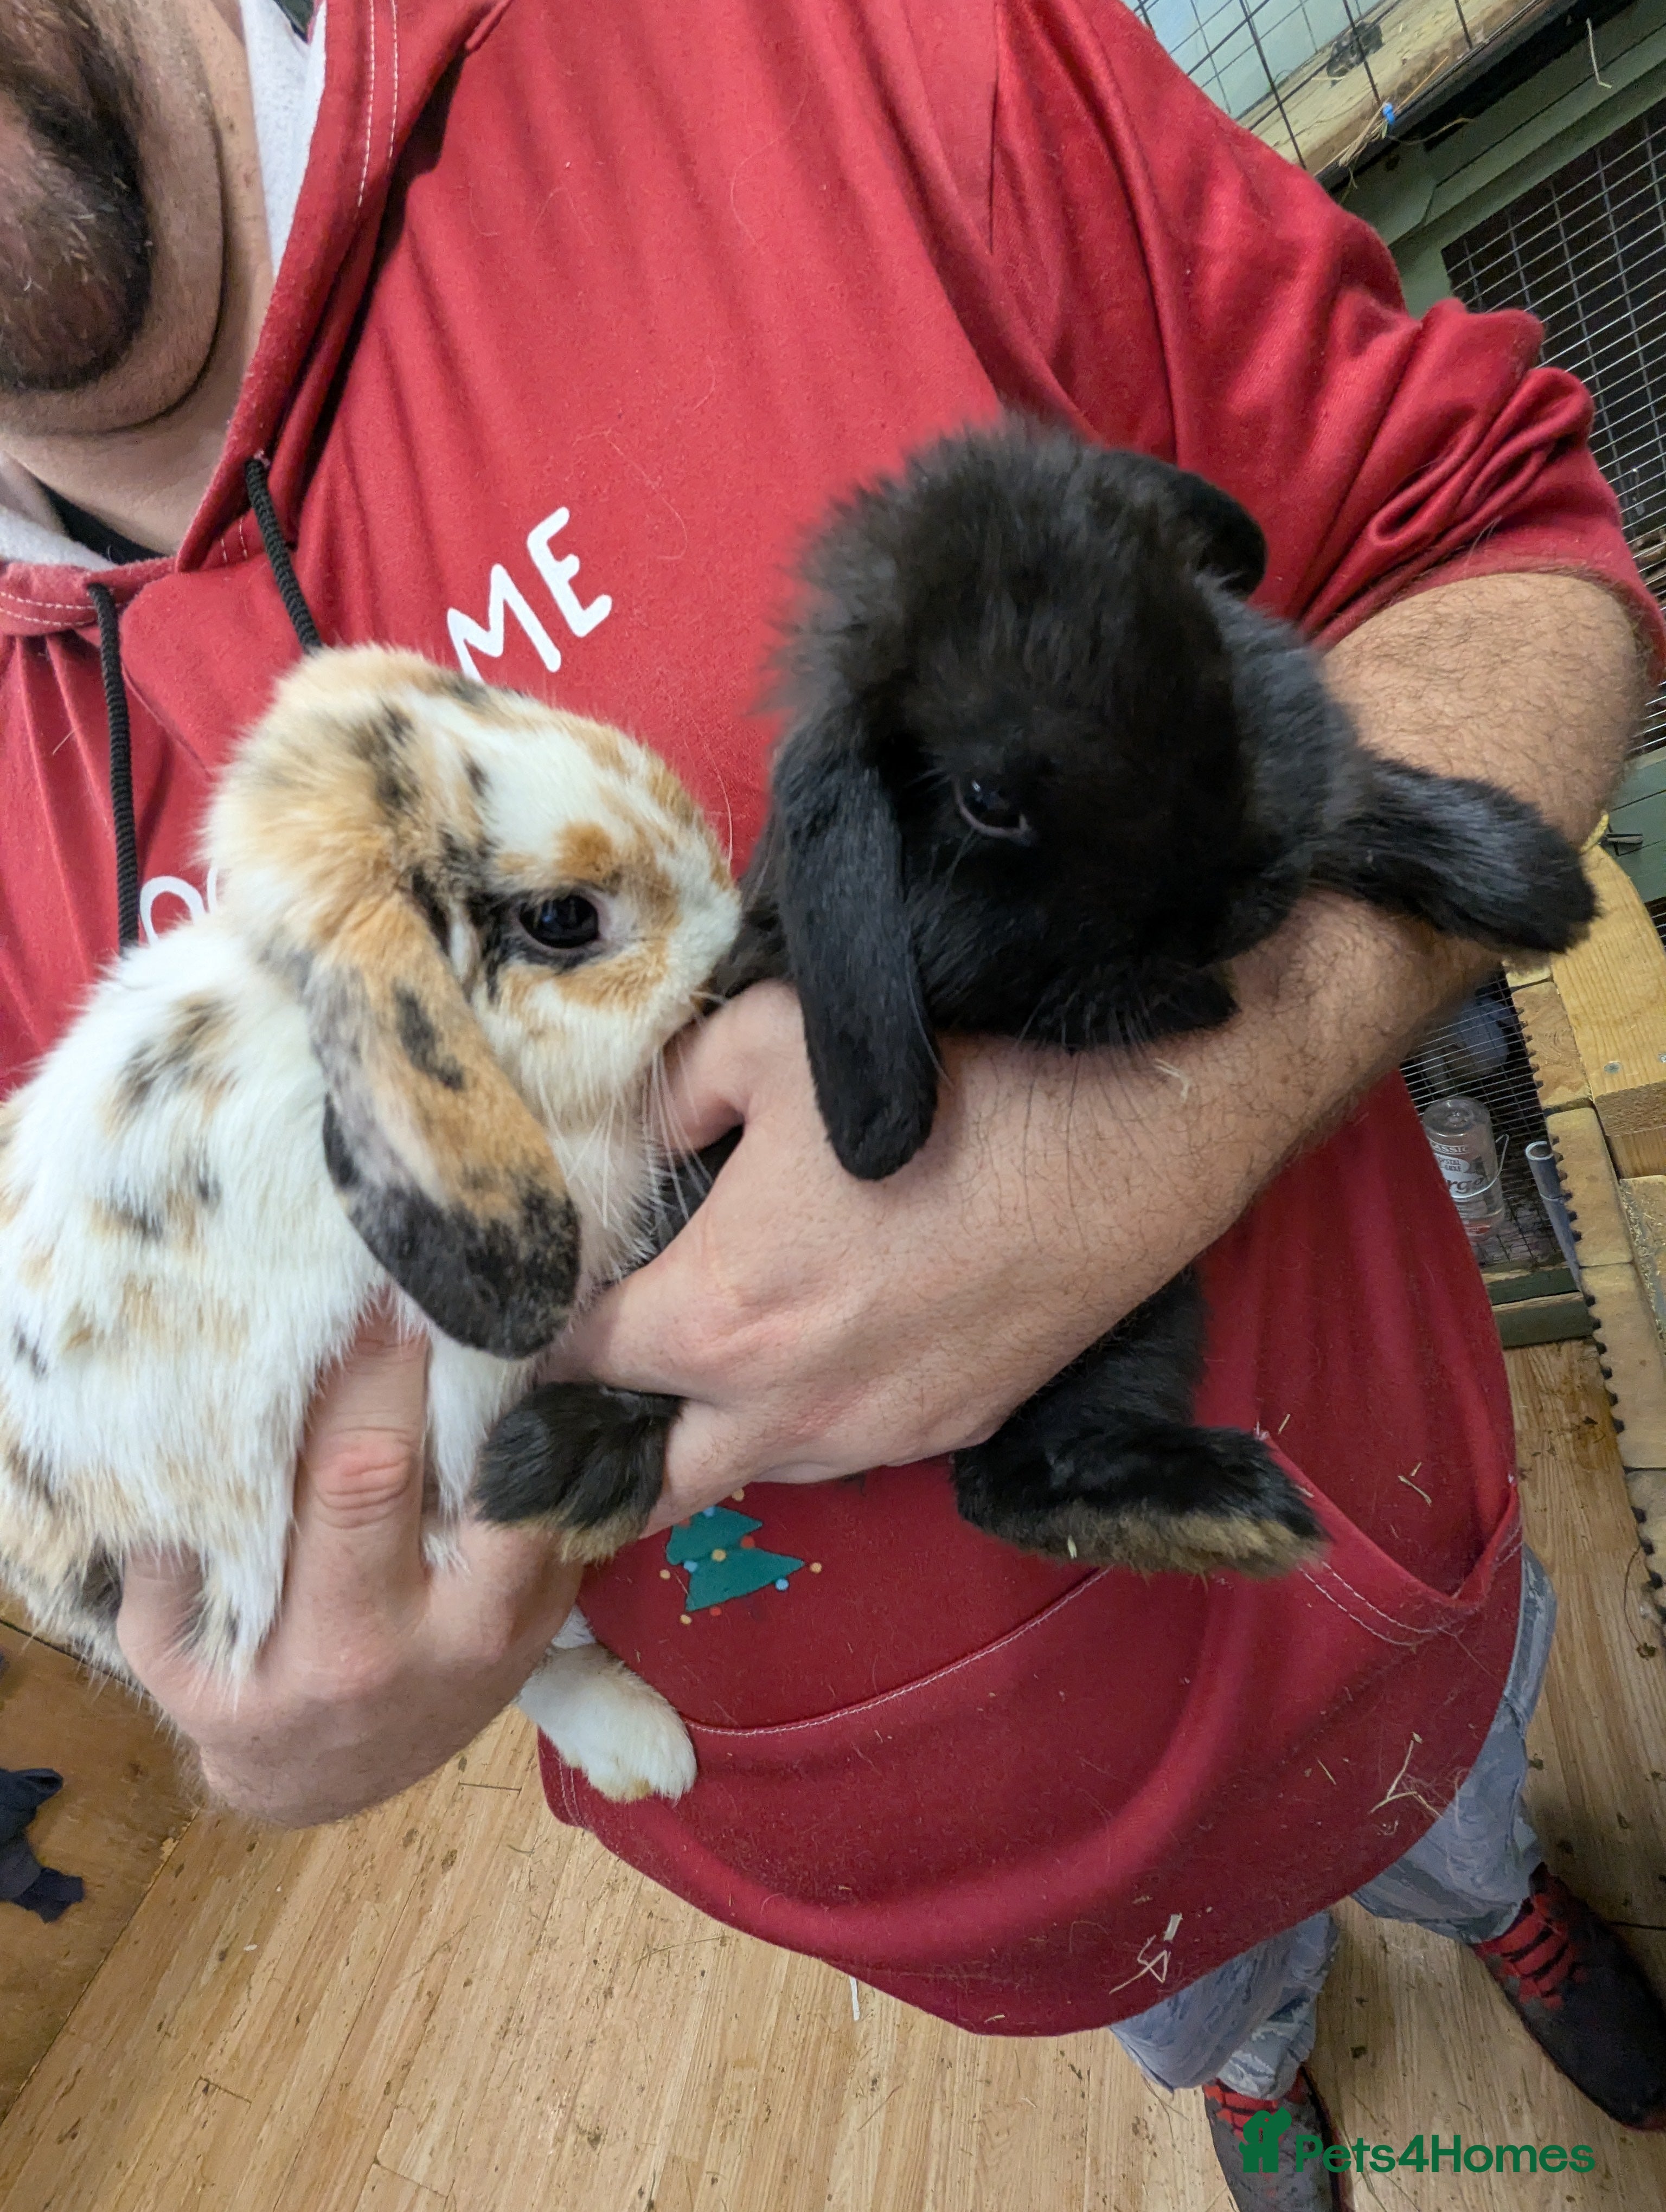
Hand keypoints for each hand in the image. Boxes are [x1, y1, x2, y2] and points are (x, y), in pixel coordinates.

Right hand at [117, 1304, 582, 1825]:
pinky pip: (566, 1506)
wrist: (330, 1777)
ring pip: (550, 1488)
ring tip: (502, 1312)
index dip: (369, 1373)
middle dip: (470, 1367)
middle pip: (486, 1473)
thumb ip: (175, 1548)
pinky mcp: (556, 1610)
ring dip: (528, 1399)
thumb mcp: (174, 1646)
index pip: (365, 1475)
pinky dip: (546, 1440)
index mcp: (342, 1641)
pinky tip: (522, 1373)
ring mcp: (518, 1626)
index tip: (369, 1286)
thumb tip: (185, 1424)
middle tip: (457, 1272)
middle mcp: (448, 1636)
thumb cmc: (241, 1694)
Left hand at [559, 981, 1202, 1529]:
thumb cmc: (937, 1085)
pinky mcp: (946, 1435)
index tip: (527, 1320)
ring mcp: (871, 1438)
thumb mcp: (766, 1039)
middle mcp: (781, 1408)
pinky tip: (824, 1346)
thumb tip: (631, 1129)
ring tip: (706, 1367)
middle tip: (583, 1405)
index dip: (536, 1341)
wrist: (1118, 1142)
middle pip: (642, 1486)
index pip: (576, 1363)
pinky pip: (843, 1449)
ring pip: (749, 1470)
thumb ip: (670, 1091)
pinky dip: (808, 1418)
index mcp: (714, 1318)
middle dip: (597, 1457)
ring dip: (709, 1433)